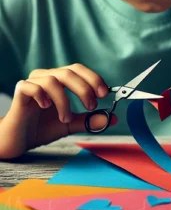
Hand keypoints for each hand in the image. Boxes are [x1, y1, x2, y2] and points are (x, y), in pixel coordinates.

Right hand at [0, 63, 117, 158]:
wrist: (18, 140)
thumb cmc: (42, 128)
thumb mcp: (71, 124)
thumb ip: (89, 120)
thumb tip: (112, 118)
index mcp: (59, 80)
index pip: (78, 69)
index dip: (93, 78)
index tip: (103, 93)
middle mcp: (46, 77)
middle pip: (69, 72)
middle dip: (84, 89)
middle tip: (91, 106)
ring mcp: (32, 83)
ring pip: (52, 80)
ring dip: (64, 100)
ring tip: (65, 118)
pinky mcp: (20, 92)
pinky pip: (32, 86)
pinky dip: (42, 95)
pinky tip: (46, 107)